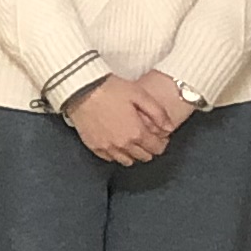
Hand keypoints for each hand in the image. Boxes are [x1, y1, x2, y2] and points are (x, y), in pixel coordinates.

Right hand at [61, 74, 176, 166]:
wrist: (81, 89)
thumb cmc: (111, 89)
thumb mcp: (140, 94)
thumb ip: (158, 113)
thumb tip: (170, 128)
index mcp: (136, 133)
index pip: (157, 148)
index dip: (162, 143)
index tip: (160, 136)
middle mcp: (123, 145)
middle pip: (143, 157)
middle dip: (149, 149)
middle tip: (147, 138)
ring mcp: (107, 147)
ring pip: (127, 161)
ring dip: (133, 154)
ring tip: (132, 142)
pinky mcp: (94, 146)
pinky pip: (110, 158)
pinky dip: (117, 154)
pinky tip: (117, 143)